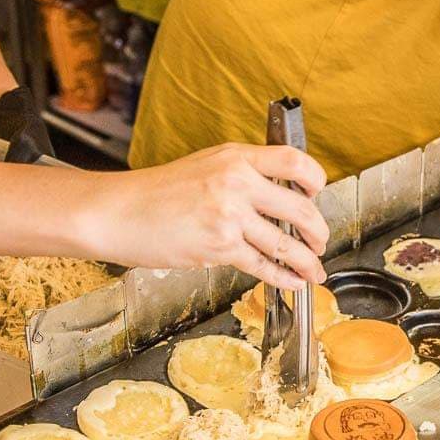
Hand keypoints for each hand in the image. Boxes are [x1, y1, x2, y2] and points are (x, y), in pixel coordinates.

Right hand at [85, 143, 329, 288]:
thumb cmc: (156, 192)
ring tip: (313, 269)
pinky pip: (264, 265)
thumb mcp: (205, 165)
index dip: (315, 180)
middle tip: (321, 241)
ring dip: (306, 261)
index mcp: (236, 158)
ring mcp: (229, 215)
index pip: (294, 161)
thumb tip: (278, 196)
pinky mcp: (220, 246)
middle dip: (318, 231)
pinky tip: (293, 281)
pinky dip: (284, 277)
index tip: (318, 194)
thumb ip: (242, 174)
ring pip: (286, 243)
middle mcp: (237, 183)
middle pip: (301, 209)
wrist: (118, 212)